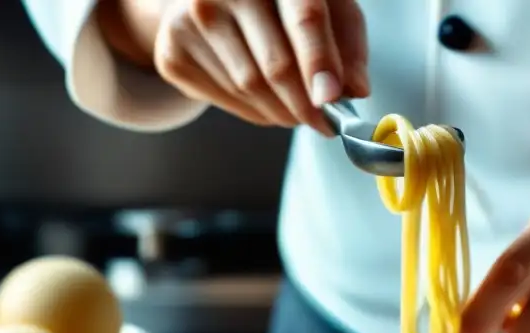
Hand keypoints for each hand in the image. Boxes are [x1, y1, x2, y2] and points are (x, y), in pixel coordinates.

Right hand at [139, 0, 368, 133]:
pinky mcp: (173, 51)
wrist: (217, 1)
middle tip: (325, 124)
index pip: (304, 18)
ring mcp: (192, 17)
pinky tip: (265, 100)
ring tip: (297, 109)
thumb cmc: (284, 5)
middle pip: (276, 66)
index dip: (319, 63)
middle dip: (306, 106)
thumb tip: (356, 91)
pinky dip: (256, 111)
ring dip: (283, 112)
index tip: (330, 100)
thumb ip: (348, 48)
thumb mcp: (328, 9)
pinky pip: (227, 98)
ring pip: (251, 88)